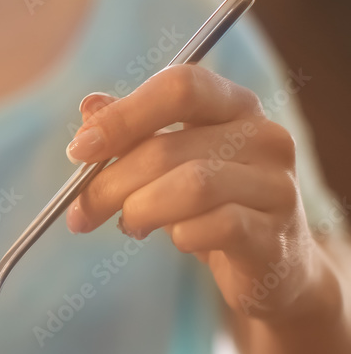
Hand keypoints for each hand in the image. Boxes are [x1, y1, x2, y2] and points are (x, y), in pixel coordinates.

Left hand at [64, 65, 336, 319]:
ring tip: (130, 225)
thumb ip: (132, 133)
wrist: (272, 266)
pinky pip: (213, 228)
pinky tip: (177, 241)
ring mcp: (276, 186)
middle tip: (81, 213)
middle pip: (167, 147)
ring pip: (190, 186)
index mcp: (234, 106)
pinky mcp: (274, 235)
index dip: (123, 116)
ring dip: (140, 210)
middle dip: (109, 183)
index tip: (78, 150)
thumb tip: (89, 106)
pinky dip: (180, 236)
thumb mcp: (168, 164)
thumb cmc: (211, 206)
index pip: (180, 87)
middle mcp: (264, 137)